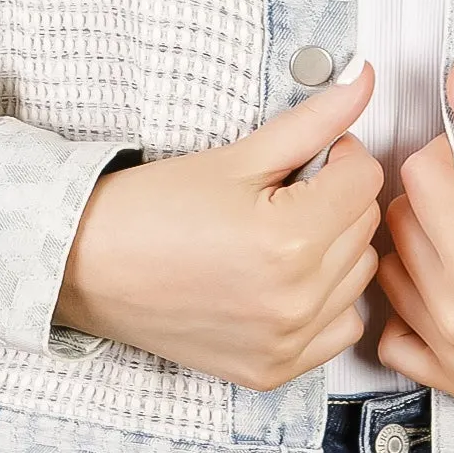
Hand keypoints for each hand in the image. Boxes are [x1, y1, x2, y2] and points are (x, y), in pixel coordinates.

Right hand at [55, 64, 383, 391]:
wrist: (88, 266)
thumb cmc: (152, 209)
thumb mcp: (237, 155)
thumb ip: (312, 121)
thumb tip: (362, 82)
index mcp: (288, 241)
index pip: (364, 179)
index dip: (340, 154)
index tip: (310, 155)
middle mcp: (294, 301)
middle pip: (365, 226)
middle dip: (336, 197)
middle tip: (287, 190)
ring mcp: (285, 343)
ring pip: (359, 276)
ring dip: (335, 247)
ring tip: (281, 232)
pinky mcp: (272, 370)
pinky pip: (340, 328)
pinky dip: (326, 301)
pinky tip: (285, 278)